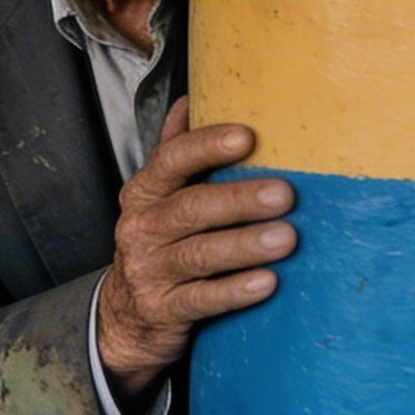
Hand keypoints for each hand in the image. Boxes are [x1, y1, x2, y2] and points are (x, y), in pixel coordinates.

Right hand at [97, 97, 298, 413]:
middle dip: (239, 199)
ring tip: (287, 238)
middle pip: (192, 208)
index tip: (247, 136)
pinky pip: (202, 300)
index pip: (172, 160)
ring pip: (200, 254)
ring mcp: (149, 271)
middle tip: (284, 193)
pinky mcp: (163, 309)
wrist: (127, 316)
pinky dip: (235, 291)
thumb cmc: (160, 242)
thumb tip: (193, 98)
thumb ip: (178, 151)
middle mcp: (142, 227)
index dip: (207, 146)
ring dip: (245, 245)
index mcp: (145, 191)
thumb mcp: (160, 196)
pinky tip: (267, 282)